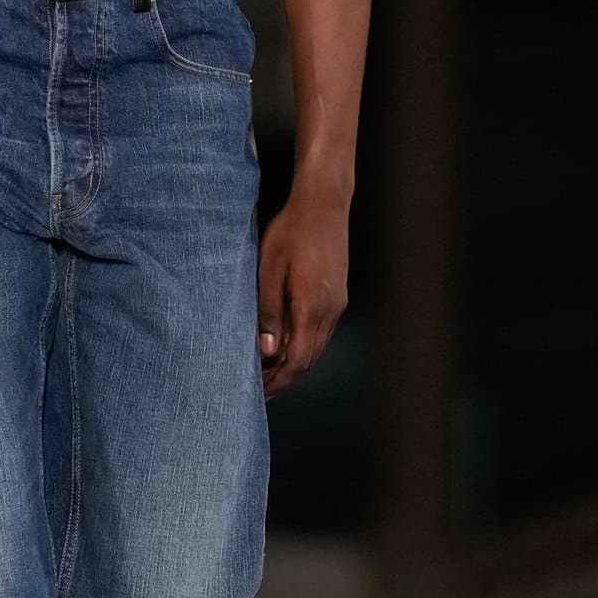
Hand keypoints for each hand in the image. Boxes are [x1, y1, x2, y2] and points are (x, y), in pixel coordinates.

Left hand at [257, 190, 347, 397]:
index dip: (278, 380)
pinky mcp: (338, 295)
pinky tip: (287, 345)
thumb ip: (268, 312)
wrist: (323, 204)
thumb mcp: (268, 270)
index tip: (259, 393)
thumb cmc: (291, 232)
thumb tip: (266, 351)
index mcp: (311, 307)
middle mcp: (330, 311)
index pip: (296, 360)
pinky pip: (322, 331)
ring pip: (317, 347)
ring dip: (295, 363)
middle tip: (260, 390)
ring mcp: (337, 303)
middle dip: (285, 378)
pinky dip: (304, 346)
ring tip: (270, 372)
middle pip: (309, 359)